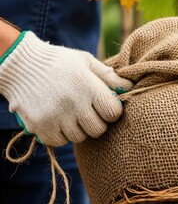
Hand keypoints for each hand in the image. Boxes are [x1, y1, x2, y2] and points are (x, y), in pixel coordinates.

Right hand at [0, 31, 132, 145]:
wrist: (21, 64)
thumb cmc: (60, 62)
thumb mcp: (86, 62)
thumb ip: (108, 76)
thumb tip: (131, 86)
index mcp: (88, 86)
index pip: (113, 113)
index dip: (111, 111)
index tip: (103, 106)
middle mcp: (73, 104)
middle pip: (98, 129)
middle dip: (97, 122)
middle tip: (87, 111)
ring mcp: (56, 117)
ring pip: (80, 137)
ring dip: (78, 129)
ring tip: (70, 113)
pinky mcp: (40, 126)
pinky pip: (60, 142)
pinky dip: (61, 135)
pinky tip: (57, 120)